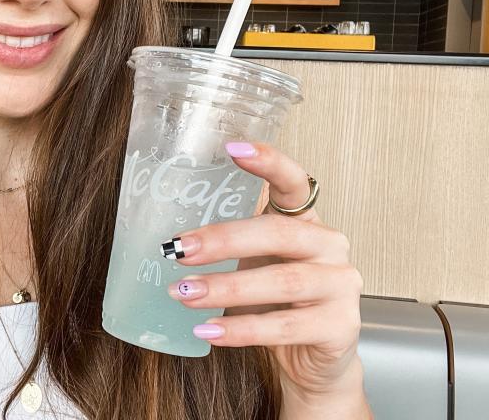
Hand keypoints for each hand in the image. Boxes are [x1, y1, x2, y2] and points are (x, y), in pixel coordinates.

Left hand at [166, 142, 366, 406]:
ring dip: (226, 288)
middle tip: (180, 249)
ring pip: (282, 281)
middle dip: (223, 240)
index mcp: (306, 221)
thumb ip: (227, 241)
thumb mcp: (253, 262)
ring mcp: (341, 285)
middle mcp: (330, 245)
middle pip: (277, 233)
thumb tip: (166, 235)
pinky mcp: (340, 326)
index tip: (231, 147)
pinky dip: (242, 329)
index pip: (293, 182)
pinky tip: (209, 330)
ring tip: (183, 292)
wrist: (314, 359)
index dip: (268, 162)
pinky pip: (285, 326)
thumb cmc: (276, 301)